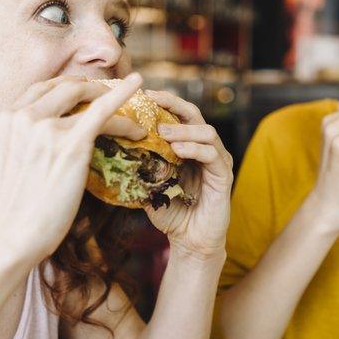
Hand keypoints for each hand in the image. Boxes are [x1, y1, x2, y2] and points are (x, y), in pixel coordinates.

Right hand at [0, 74, 145, 263]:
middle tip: (109, 95)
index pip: (42, 89)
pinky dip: (123, 96)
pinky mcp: (72, 143)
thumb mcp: (12, 160)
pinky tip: (137, 84)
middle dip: (91, 88)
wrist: (13, 235)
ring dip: (112, 98)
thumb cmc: (15, 207)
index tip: (84, 90)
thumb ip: (26, 139)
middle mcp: (24, 116)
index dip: (67, 87)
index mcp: (6, 118)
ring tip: (131, 106)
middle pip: (65, 87)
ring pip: (88, 99)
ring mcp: (47, 128)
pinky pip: (104, 111)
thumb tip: (50, 137)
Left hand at [144, 90, 231, 259]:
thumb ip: (141, 167)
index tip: (143, 95)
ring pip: (206, 131)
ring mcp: (218, 161)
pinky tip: (177, 150)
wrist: (190, 242)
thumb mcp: (150, 186)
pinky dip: (194, 149)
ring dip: (182, 129)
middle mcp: (206, 149)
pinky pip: (212, 155)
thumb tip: (114, 150)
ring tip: (161, 132)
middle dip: (173, 105)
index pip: (179, 115)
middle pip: (194, 114)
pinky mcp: (224, 176)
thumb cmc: (171, 213)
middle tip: (152, 101)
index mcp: (189, 147)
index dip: (164, 103)